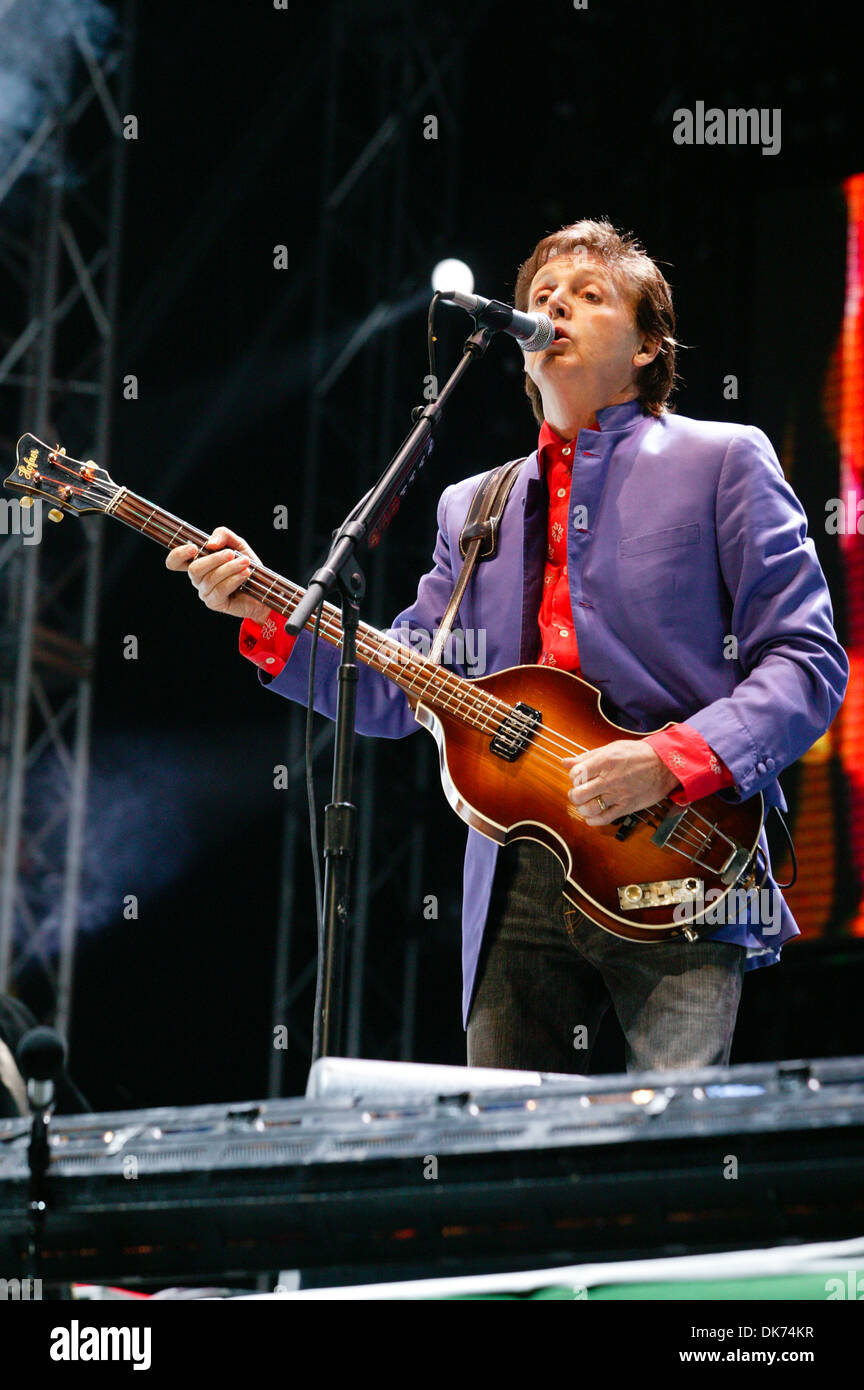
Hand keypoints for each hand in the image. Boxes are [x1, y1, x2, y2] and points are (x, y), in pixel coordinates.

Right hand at [165, 525, 270, 623]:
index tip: (194, 548)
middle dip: (214, 559)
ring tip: (245, 563)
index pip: (175, 561)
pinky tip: (245, 574)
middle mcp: (198, 578)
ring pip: (210, 579)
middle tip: (231, 554)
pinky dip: (234, 579)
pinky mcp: (215, 603)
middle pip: (194, 569)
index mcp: (198, 561)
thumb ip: (223, 535)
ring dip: (229, 568)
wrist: (264, 587)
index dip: (178, 554)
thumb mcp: (237, 543)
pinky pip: (220, 590)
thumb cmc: (246, 564)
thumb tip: (210, 543)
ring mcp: (205, 592)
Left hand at [565, 739, 680, 825]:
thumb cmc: (639, 754)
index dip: (573, 777)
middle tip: (578, 793)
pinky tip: (591, 816)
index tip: (578, 777)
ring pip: (589, 808)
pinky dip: (593, 820)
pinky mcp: (627, 806)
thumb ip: (587, 757)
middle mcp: (610, 779)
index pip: (576, 774)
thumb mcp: (612, 748)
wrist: (665, 765)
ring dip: (582, 808)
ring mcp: (619, 794)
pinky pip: (605, 819)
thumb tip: (566, 762)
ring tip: (585, 803)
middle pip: (579, 794)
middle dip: (574, 795)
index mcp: (605, 762)